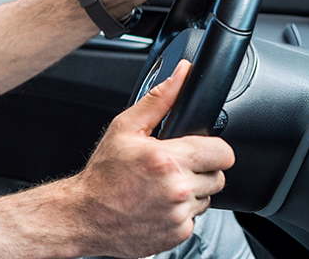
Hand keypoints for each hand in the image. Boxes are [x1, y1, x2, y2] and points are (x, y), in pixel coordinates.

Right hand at [61, 61, 234, 257]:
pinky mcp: (179, 234)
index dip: (211, 149)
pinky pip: (194, 218)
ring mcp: (179, 214)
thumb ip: (159, 100)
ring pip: (207, 198)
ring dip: (191, 192)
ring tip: (161, 187)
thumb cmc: (103, 174)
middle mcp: (177, 189)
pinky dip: (180, 212)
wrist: (84, 215)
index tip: (197, 150)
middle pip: (219, 176)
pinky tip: (157, 205)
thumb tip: (182, 74)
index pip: (223, 152)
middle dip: (200, 170)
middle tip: (172, 169)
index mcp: (167, 159)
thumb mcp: (124, 128)